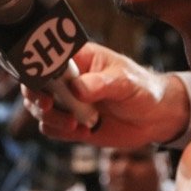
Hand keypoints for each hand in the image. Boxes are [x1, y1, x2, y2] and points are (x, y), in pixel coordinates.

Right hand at [22, 42, 188, 146]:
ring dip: (50, 117)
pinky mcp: (71, 124)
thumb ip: (101, 84)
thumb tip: (76, 88)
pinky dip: (60, 132)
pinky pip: (51, 128)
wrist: (156, 118)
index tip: (42, 82)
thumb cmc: (143, 89)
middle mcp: (67, 79)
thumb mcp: (125, 82)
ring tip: (74, 124)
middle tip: (48, 105)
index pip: (47, 58)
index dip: (36, 69)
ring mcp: (68, 102)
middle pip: (34, 84)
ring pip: (39, 108)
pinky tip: (84, 132)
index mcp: (78, 58)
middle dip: (36, 96)